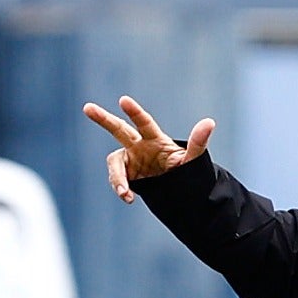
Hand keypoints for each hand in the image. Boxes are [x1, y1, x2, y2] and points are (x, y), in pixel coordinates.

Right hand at [82, 96, 214, 203]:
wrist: (177, 189)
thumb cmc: (184, 170)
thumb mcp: (192, 160)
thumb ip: (198, 142)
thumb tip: (210, 122)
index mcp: (155, 139)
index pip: (144, 123)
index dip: (134, 112)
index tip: (123, 100)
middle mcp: (139, 146)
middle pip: (118, 129)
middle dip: (103, 119)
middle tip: (87, 107)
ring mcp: (130, 160)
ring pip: (114, 162)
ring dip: (116, 176)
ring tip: (124, 192)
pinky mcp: (125, 175)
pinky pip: (117, 179)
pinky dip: (120, 188)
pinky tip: (128, 198)